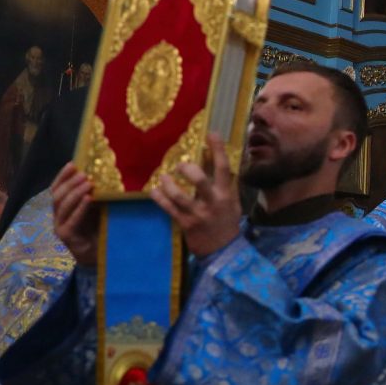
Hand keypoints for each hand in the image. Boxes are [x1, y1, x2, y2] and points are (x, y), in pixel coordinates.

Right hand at [49, 163, 99, 265]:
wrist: (99, 254)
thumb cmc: (97, 229)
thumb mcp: (95, 209)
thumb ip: (93, 195)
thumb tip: (101, 174)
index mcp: (62, 208)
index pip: (56, 189)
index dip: (62, 176)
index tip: (73, 164)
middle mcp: (57, 216)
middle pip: (57, 196)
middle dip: (69, 183)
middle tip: (84, 174)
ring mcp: (59, 227)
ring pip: (62, 206)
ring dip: (75, 192)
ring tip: (88, 183)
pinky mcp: (66, 236)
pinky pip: (72, 219)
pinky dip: (81, 208)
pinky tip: (89, 199)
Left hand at [150, 136, 241, 257]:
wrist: (223, 251)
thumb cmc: (226, 222)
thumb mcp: (231, 202)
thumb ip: (224, 184)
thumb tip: (213, 160)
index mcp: (226, 194)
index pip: (223, 168)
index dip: (217, 150)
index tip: (211, 134)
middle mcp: (213, 202)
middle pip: (200, 180)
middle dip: (188, 169)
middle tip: (181, 165)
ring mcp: (198, 214)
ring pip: (179, 195)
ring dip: (169, 184)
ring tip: (164, 177)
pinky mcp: (185, 224)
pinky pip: (169, 208)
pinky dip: (159, 198)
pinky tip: (154, 191)